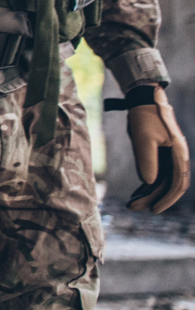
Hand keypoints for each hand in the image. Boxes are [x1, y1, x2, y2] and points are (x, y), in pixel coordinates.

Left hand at [126, 85, 189, 212]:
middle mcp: (177, 157)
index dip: (166, 199)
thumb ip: (147, 160)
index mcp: (178, 154)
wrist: (144, 99)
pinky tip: (138, 192)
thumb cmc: (144, 116)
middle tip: (132, 208)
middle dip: (152, 198)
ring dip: (149, 193)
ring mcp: (170, 156)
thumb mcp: (143, 138)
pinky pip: (157, 173)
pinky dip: (148, 184)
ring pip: (162, 181)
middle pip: (168, 185)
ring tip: (131, 203)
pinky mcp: (161, 154)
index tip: (153, 210)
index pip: (176, 183)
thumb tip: (149, 183)